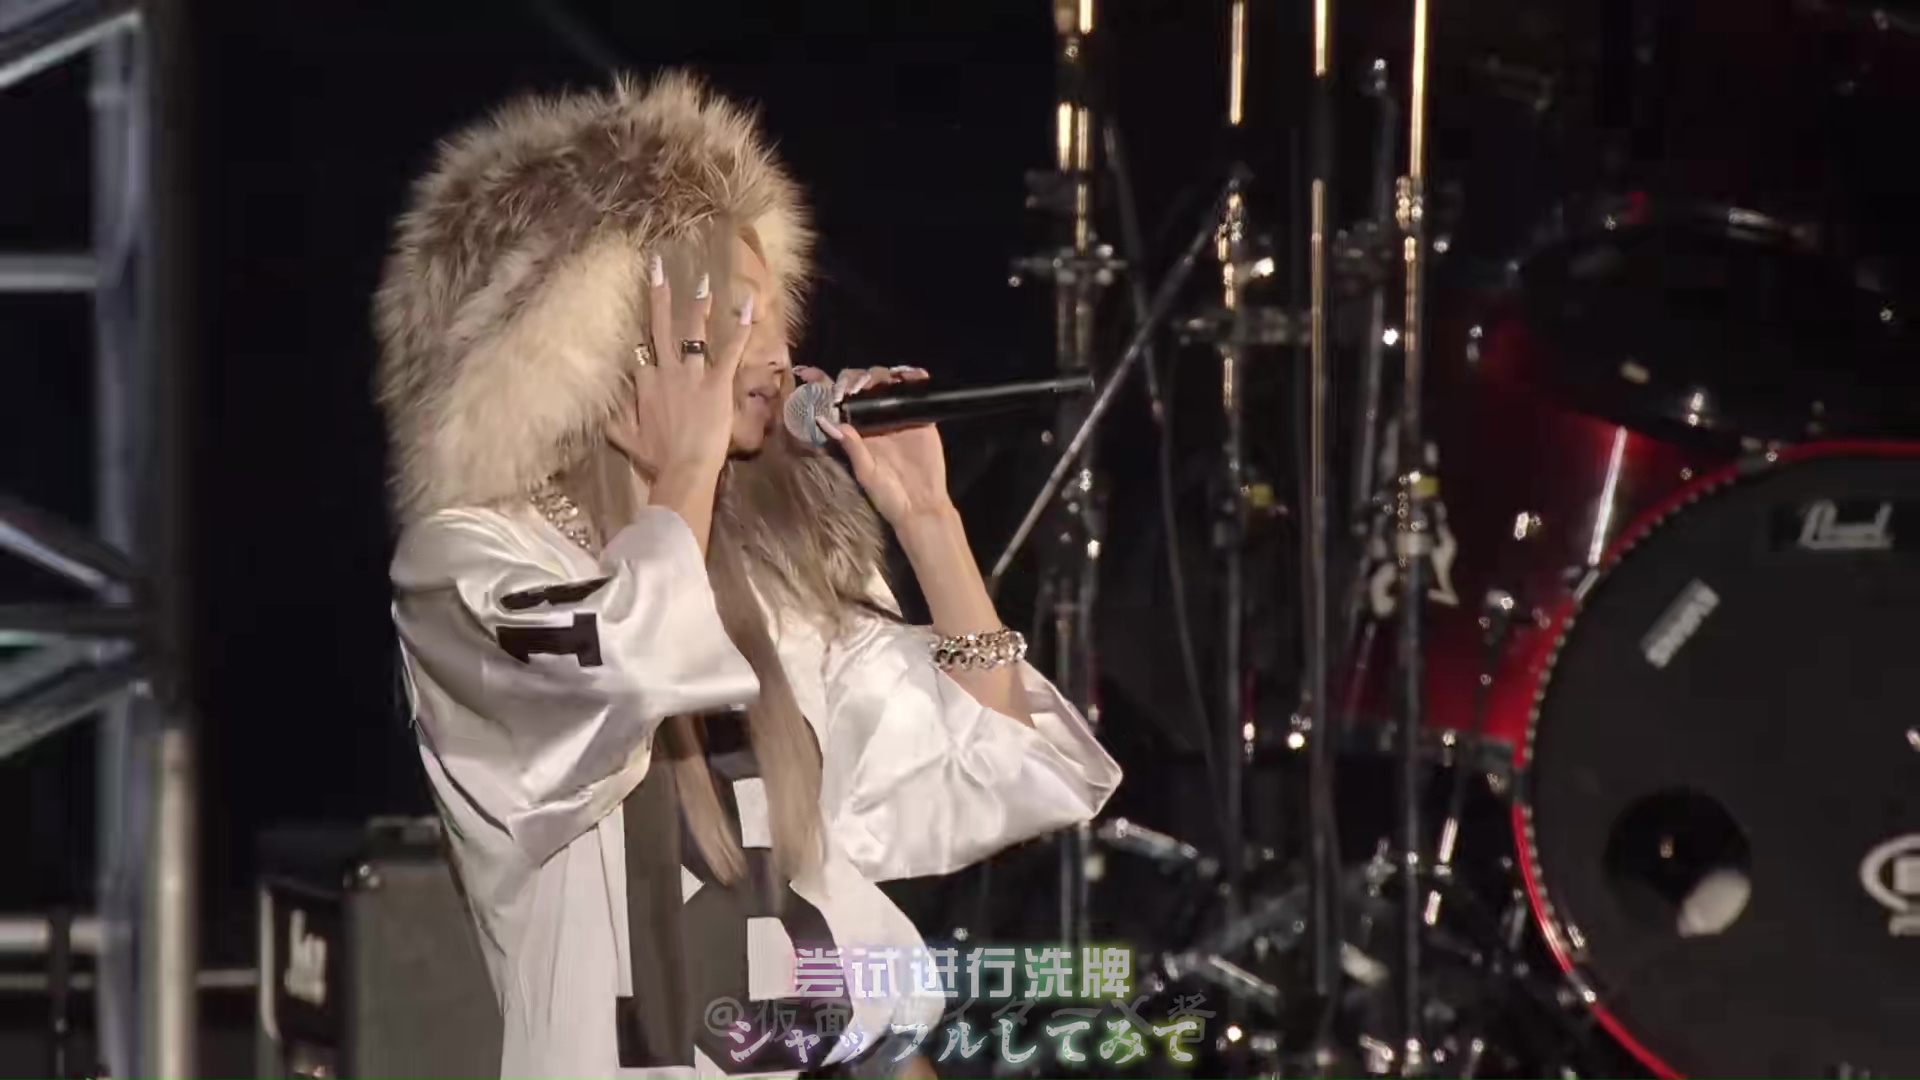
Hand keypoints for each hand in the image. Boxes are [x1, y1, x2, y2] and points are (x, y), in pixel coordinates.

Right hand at [605, 259, 751, 476]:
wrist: (684, 468)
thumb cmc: (657, 458)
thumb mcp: (626, 440)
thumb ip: (614, 421)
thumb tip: (601, 411)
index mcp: (644, 385)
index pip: (640, 353)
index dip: (642, 340)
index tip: (640, 323)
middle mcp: (666, 371)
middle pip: (660, 326)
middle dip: (659, 295)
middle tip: (658, 266)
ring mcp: (692, 374)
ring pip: (694, 332)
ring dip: (699, 306)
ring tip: (703, 281)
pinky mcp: (718, 382)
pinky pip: (730, 351)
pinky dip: (740, 330)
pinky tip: (747, 308)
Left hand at [798, 365, 949, 526]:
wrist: (921, 506)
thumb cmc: (888, 495)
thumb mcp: (866, 472)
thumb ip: (850, 446)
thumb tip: (824, 420)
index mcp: (854, 428)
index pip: (834, 399)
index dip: (820, 382)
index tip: (806, 373)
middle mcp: (872, 417)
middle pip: (860, 383)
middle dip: (854, 379)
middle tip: (854, 390)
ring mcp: (896, 413)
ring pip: (886, 381)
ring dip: (882, 374)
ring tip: (882, 380)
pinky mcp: (919, 415)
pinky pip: (916, 389)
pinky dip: (914, 377)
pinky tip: (913, 376)